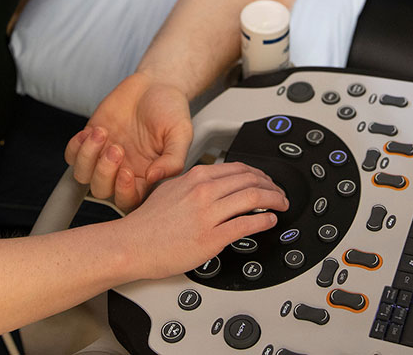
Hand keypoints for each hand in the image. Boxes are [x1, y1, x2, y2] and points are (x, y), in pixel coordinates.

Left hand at [64, 72, 192, 210]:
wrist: (156, 83)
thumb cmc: (171, 109)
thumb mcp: (181, 133)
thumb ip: (173, 159)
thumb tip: (155, 178)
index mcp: (146, 176)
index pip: (129, 200)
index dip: (123, 192)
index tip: (127, 172)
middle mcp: (123, 170)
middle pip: (102, 190)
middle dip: (104, 172)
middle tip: (117, 148)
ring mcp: (104, 156)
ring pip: (83, 175)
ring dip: (88, 158)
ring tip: (102, 133)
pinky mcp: (91, 140)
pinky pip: (72, 155)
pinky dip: (76, 147)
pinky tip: (93, 131)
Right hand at [120, 161, 288, 279]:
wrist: (132, 244)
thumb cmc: (147, 223)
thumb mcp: (170, 189)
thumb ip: (193, 184)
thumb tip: (212, 184)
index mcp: (196, 177)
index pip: (238, 168)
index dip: (259, 174)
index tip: (265, 180)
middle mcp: (204, 191)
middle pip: (251, 180)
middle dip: (272, 186)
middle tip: (279, 193)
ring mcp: (209, 214)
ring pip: (254, 198)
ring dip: (274, 200)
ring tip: (281, 205)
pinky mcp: (211, 238)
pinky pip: (247, 225)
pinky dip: (264, 221)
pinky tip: (270, 221)